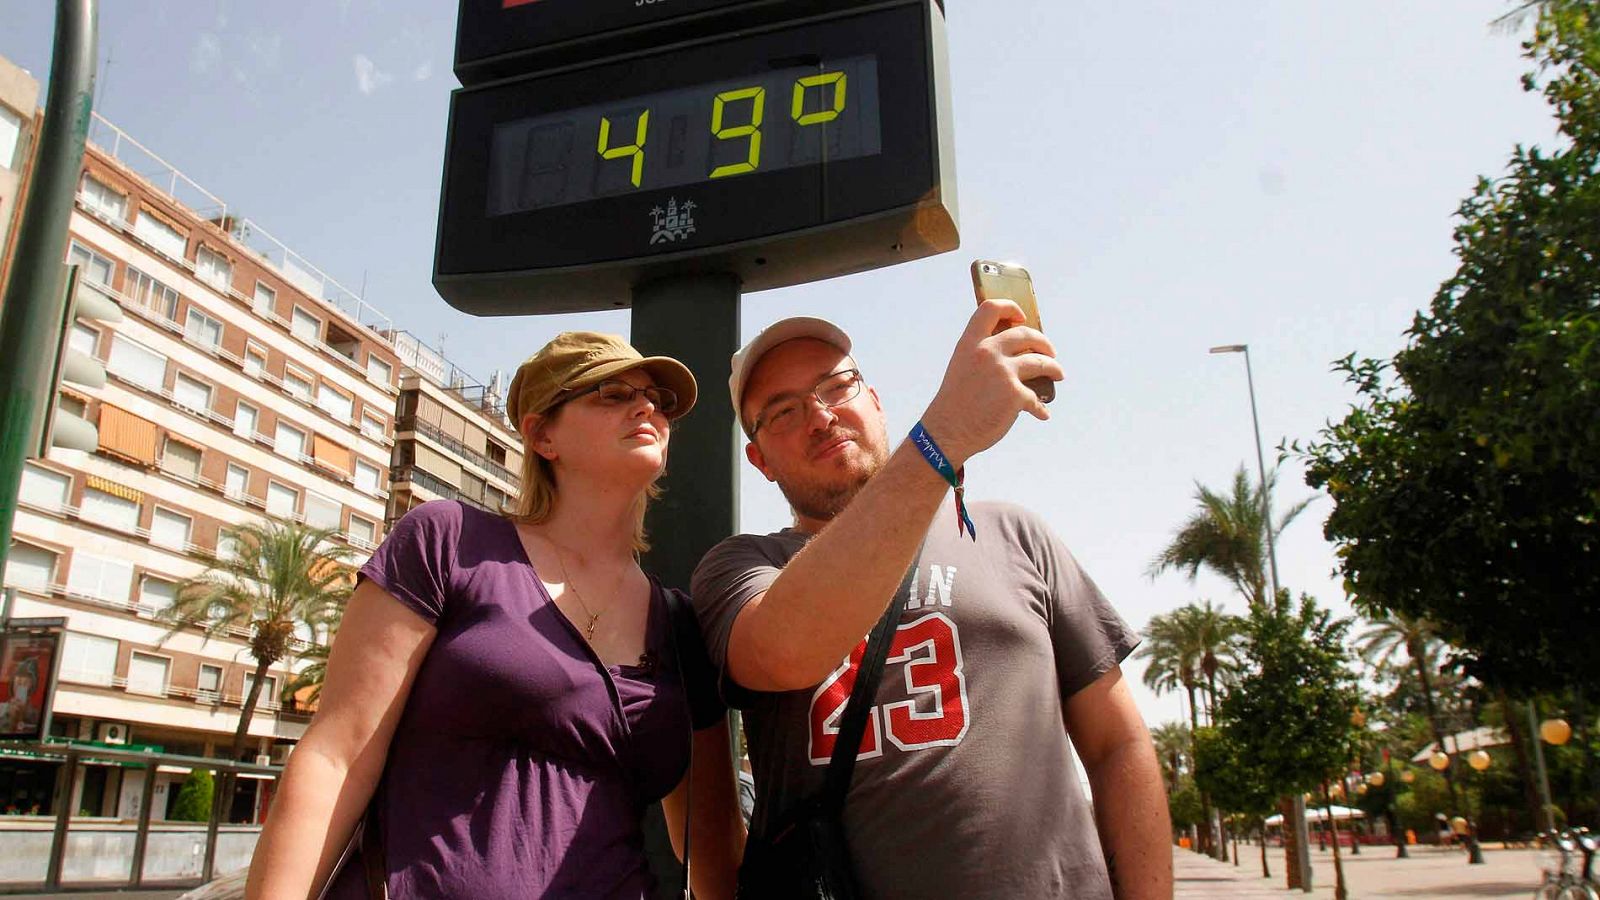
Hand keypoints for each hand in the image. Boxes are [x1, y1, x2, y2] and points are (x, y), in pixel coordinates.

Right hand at [918, 299, 1062, 466]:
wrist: (946, 432)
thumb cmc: (954, 404)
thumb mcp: (961, 368)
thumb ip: (981, 355)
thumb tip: (1014, 353)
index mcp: (970, 343)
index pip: (991, 309)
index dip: (1010, 308)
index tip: (1022, 317)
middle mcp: (987, 352)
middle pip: (1026, 335)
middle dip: (1044, 342)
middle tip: (1050, 352)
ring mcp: (1003, 372)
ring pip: (1041, 362)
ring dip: (1054, 368)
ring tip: (1058, 374)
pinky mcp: (1015, 394)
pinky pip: (1036, 399)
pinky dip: (1040, 408)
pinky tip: (1042, 413)